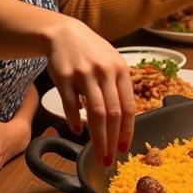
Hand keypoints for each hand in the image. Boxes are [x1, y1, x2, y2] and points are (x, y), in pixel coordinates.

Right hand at [44, 18, 134, 164]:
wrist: (64, 33)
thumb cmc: (92, 52)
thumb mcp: (112, 63)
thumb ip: (118, 87)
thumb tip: (122, 120)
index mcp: (121, 70)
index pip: (128, 106)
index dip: (128, 130)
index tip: (125, 148)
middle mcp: (105, 72)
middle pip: (112, 114)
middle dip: (112, 140)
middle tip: (110, 159)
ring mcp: (84, 74)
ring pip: (94, 112)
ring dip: (97, 137)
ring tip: (98, 153)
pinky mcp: (63, 77)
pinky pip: (70, 105)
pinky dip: (74, 120)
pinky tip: (77, 132)